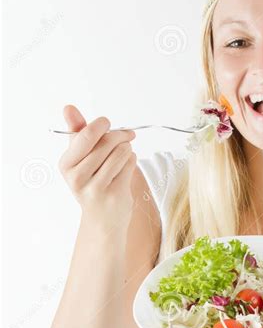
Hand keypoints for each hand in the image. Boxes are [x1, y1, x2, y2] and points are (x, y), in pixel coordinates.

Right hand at [58, 105, 136, 224]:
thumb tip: (68, 108)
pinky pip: (130, 164)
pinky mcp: (115, 194)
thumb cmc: (92, 182)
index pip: (85, 136)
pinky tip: (126, 166)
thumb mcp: (80, 159)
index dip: (101, 125)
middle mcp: (77, 177)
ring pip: (121, 152)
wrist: (102, 220)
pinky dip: (132, 161)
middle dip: (120, 135)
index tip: (108, 123)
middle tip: (127, 136)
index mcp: (66, 165)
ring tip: (124, 154)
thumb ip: (77, 132)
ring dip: (127, 149)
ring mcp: (96, 188)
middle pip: (106, 142)